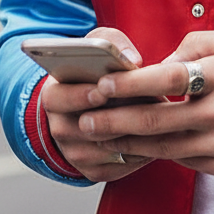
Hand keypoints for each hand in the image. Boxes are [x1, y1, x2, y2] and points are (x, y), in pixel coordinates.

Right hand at [41, 27, 151, 182]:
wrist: (88, 107)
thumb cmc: (96, 72)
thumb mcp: (95, 48)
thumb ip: (110, 42)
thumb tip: (132, 59)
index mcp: (54, 96)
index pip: (59, 98)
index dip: (80, 95)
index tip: (102, 91)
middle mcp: (59, 128)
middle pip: (86, 128)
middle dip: (117, 116)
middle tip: (144, 106)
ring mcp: (75, 153)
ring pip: (108, 149)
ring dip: (135, 134)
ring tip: (160, 118)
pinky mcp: (93, 171)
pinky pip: (121, 166)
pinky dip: (142, 152)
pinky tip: (158, 136)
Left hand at [76, 30, 213, 177]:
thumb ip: (198, 46)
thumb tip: (160, 63)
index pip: (165, 78)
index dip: (128, 85)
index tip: (101, 86)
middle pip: (155, 118)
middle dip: (112, 121)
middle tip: (83, 121)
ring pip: (165, 146)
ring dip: (128, 143)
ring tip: (101, 139)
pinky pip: (186, 161)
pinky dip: (160, 154)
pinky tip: (141, 149)